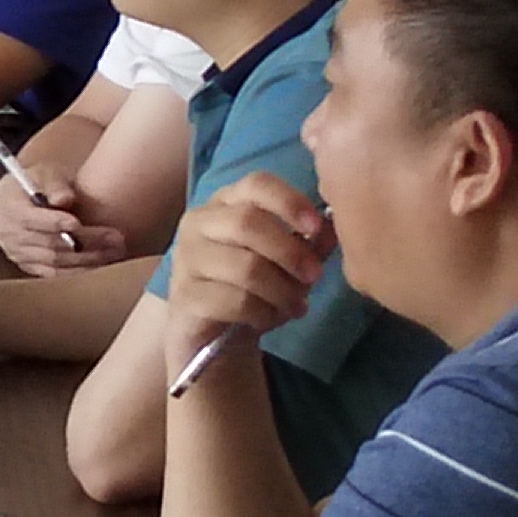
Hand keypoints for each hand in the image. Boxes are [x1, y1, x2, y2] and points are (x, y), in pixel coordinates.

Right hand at [0, 171, 128, 272]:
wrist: (15, 201)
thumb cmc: (34, 184)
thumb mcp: (42, 174)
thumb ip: (54, 184)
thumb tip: (65, 199)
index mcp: (10, 209)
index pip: (31, 220)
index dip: (55, 222)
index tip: (78, 223)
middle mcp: (11, 235)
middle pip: (50, 244)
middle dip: (85, 242)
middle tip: (115, 238)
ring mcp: (19, 254)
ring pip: (56, 262)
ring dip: (88, 259)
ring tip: (114, 250)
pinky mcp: (29, 266)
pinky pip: (55, 273)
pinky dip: (78, 270)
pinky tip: (100, 262)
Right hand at [164, 174, 331, 368]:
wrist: (212, 332)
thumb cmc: (252, 285)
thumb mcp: (286, 260)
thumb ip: (310, 242)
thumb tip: (333, 228)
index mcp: (225, 204)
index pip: (255, 184)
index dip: (289, 201)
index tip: (316, 226)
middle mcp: (198, 223)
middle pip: (247, 222)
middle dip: (291, 252)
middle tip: (315, 277)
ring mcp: (186, 259)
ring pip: (245, 267)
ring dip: (282, 290)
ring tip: (296, 305)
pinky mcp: (185, 297)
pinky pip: (235, 301)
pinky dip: (263, 313)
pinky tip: (269, 319)